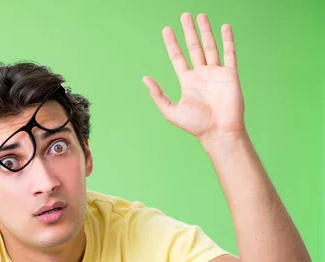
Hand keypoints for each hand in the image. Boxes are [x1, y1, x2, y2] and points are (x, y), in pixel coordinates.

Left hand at [143, 13, 246, 144]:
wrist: (219, 132)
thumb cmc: (196, 125)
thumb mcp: (170, 111)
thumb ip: (158, 95)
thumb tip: (145, 79)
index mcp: (187, 82)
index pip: (178, 57)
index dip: (172, 44)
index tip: (166, 29)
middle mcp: (201, 75)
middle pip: (193, 47)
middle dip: (188, 32)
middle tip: (184, 15)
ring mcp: (216, 73)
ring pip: (210, 47)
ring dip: (205, 31)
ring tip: (200, 16)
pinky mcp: (230, 75)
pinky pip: (229, 54)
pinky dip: (228, 40)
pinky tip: (225, 27)